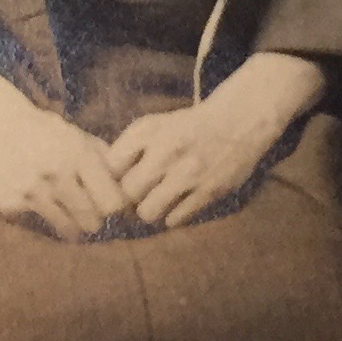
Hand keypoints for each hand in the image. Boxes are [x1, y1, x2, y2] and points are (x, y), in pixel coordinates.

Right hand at [0, 64, 126, 242]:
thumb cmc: (43, 130)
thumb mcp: (75, 134)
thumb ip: (101, 157)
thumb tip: (128, 183)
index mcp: (78, 155)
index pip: (113, 202)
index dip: (114, 206)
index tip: (110, 204)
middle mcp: (57, 175)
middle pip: (93, 221)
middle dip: (94, 219)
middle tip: (89, 212)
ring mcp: (32, 192)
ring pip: (68, 228)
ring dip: (72, 224)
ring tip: (68, 212)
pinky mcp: (11, 205)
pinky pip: (38, 223)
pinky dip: (40, 216)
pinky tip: (34, 198)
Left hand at [106, 55, 321, 228]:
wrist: (238, 120)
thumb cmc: (187, 126)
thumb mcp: (153, 126)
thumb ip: (128, 150)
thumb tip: (103, 184)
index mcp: (147, 132)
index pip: (109, 168)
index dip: (106, 181)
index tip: (112, 185)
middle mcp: (165, 151)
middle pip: (126, 194)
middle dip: (127, 200)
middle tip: (134, 199)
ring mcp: (189, 174)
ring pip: (148, 213)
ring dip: (149, 211)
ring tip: (155, 203)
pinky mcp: (209, 191)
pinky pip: (175, 220)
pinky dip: (172, 216)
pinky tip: (177, 204)